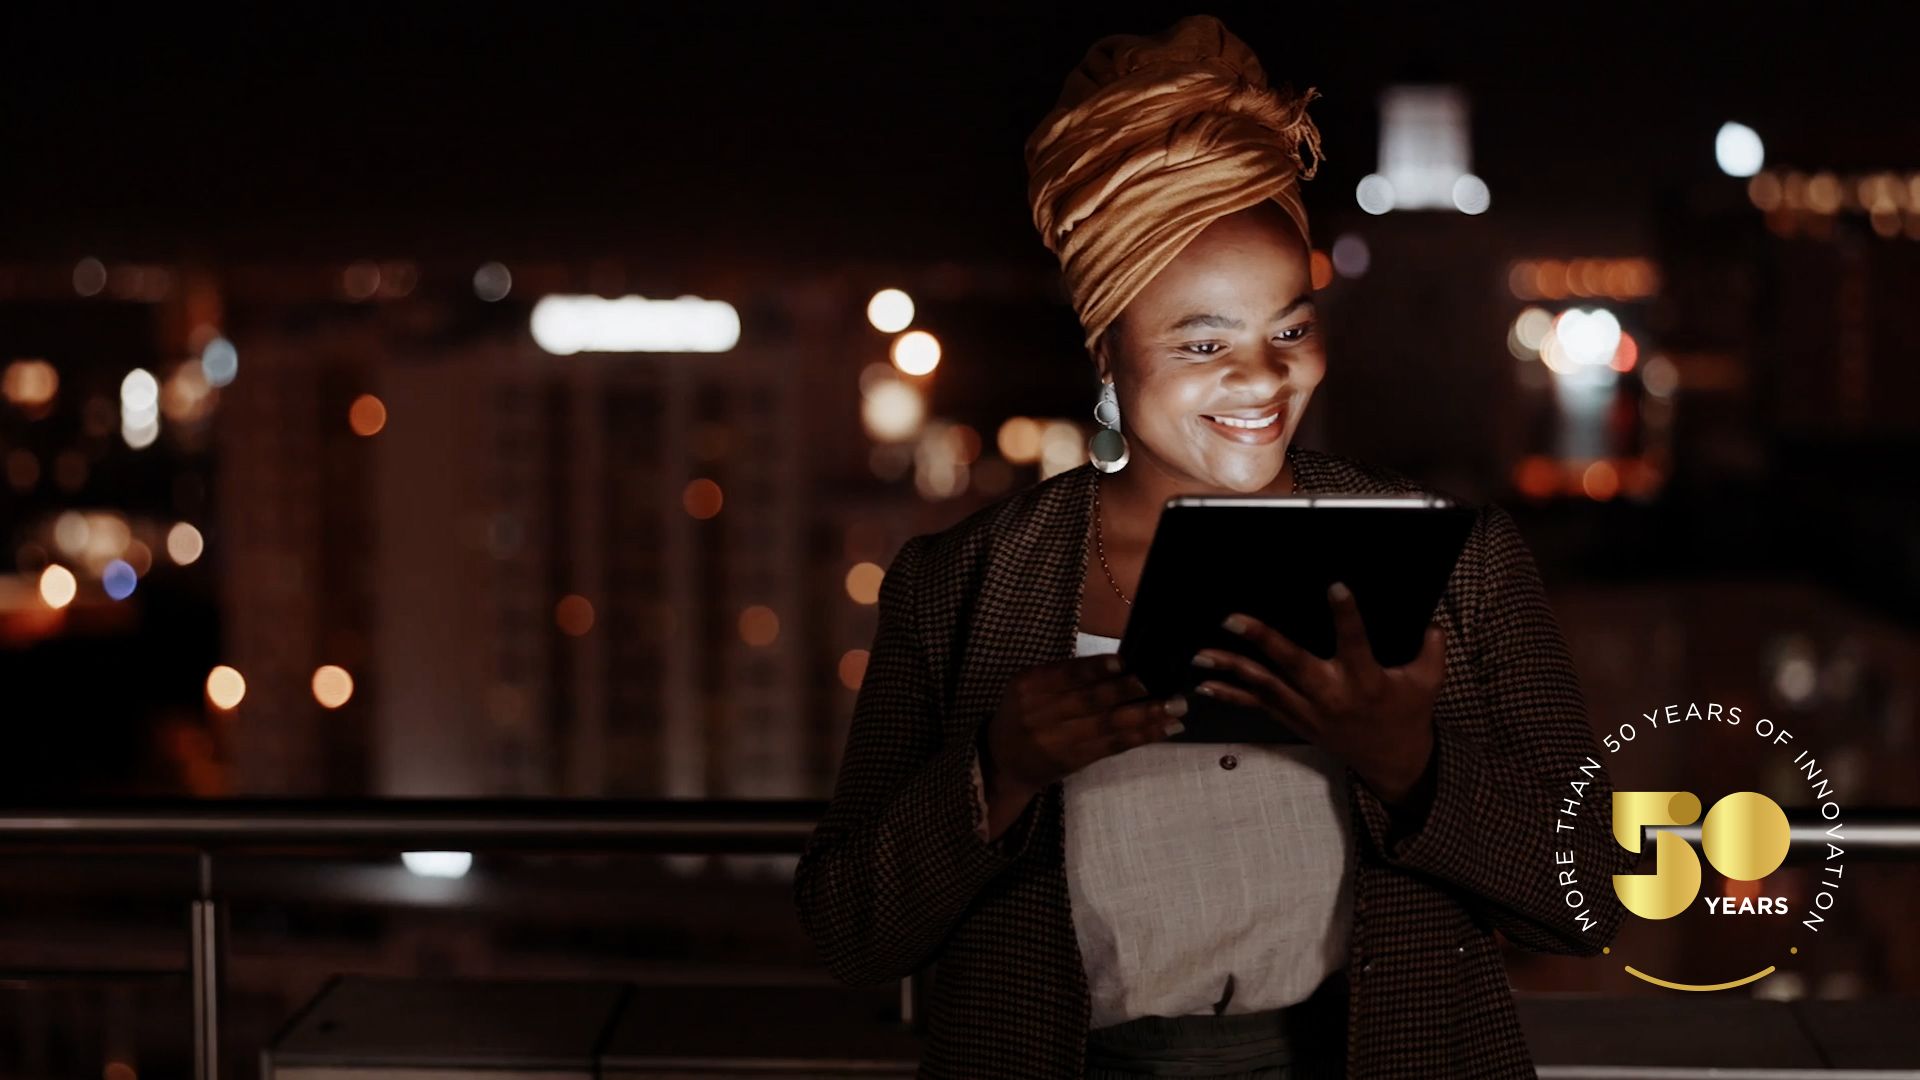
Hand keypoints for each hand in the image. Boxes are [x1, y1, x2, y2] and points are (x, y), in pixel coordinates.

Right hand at [982, 654, 1187, 801]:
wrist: (1002, 761)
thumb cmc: (1022, 714)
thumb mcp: (1028, 687)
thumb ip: (1062, 675)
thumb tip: (1116, 663)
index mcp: (1029, 685)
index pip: (1067, 674)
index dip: (1096, 669)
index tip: (1124, 663)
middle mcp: (1041, 713)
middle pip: (1090, 700)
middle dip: (1128, 691)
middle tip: (1160, 683)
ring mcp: (1058, 740)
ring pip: (1107, 725)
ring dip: (1145, 716)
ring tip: (1174, 707)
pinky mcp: (1074, 761)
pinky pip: (1112, 746)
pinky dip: (1140, 736)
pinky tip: (1163, 729)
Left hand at [1190, 582, 1444, 807]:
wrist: (1393, 761)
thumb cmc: (1410, 714)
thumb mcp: (1428, 682)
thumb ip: (1431, 649)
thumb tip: (1432, 618)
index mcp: (1366, 681)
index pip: (1355, 642)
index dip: (1346, 615)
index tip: (1335, 586)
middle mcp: (1332, 695)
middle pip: (1291, 664)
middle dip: (1261, 640)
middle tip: (1232, 619)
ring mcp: (1309, 711)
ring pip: (1264, 687)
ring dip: (1230, 669)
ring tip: (1200, 654)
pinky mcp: (1295, 721)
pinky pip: (1258, 707)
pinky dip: (1231, 696)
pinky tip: (1205, 685)